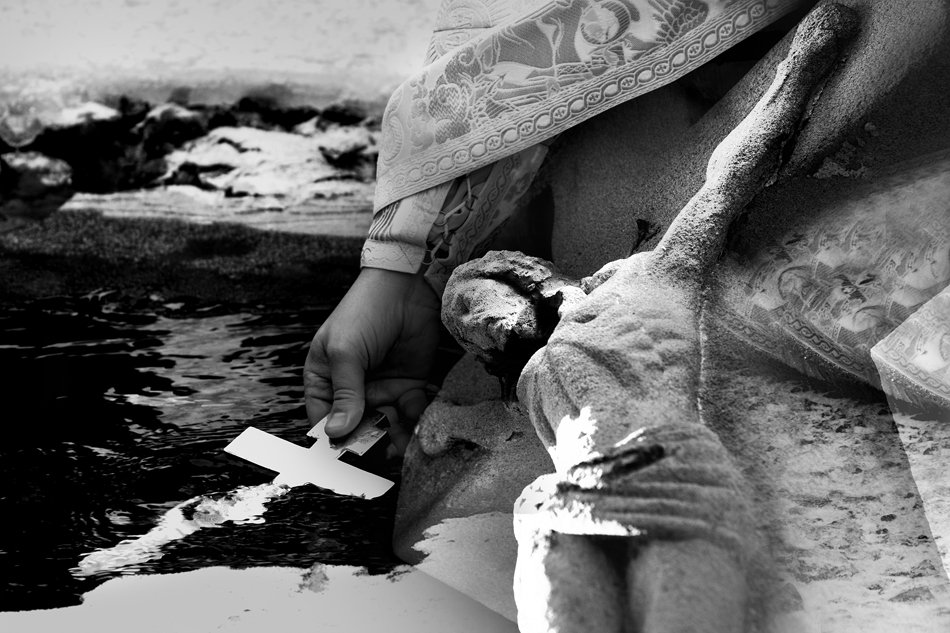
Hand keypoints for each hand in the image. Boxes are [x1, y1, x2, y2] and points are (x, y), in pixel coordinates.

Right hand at [304, 267, 441, 439]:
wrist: (408, 287)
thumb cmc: (364, 312)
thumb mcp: (346, 352)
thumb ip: (345, 394)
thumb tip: (336, 433)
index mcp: (324, 381)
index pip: (324, 421)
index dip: (334, 442)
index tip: (347, 460)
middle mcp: (352, 390)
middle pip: (357, 430)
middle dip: (369, 445)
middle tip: (381, 455)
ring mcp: (381, 389)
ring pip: (386, 427)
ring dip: (394, 438)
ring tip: (402, 444)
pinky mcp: (409, 385)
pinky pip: (411, 413)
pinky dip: (415, 422)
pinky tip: (419, 425)